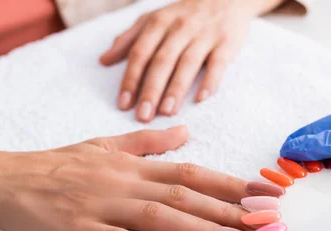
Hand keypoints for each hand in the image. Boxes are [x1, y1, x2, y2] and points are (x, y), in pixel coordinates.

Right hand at [0, 126, 263, 230]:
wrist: (7, 180)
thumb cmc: (58, 165)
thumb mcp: (105, 145)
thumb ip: (148, 141)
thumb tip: (185, 132)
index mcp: (134, 165)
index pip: (191, 172)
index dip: (229, 183)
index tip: (260, 192)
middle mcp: (127, 182)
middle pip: (185, 194)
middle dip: (228, 206)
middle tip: (263, 218)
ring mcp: (107, 205)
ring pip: (162, 215)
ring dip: (201, 227)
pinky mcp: (86, 230)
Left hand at [100, 0, 269, 121]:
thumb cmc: (185, 14)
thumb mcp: (154, 19)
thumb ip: (129, 39)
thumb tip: (104, 60)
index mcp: (159, 23)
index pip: (140, 53)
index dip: (131, 79)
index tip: (123, 104)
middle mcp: (180, 28)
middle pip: (162, 61)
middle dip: (151, 90)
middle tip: (143, 115)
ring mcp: (204, 35)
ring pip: (187, 64)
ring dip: (176, 89)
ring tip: (166, 112)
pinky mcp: (226, 43)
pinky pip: (217, 64)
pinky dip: (210, 82)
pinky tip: (200, 99)